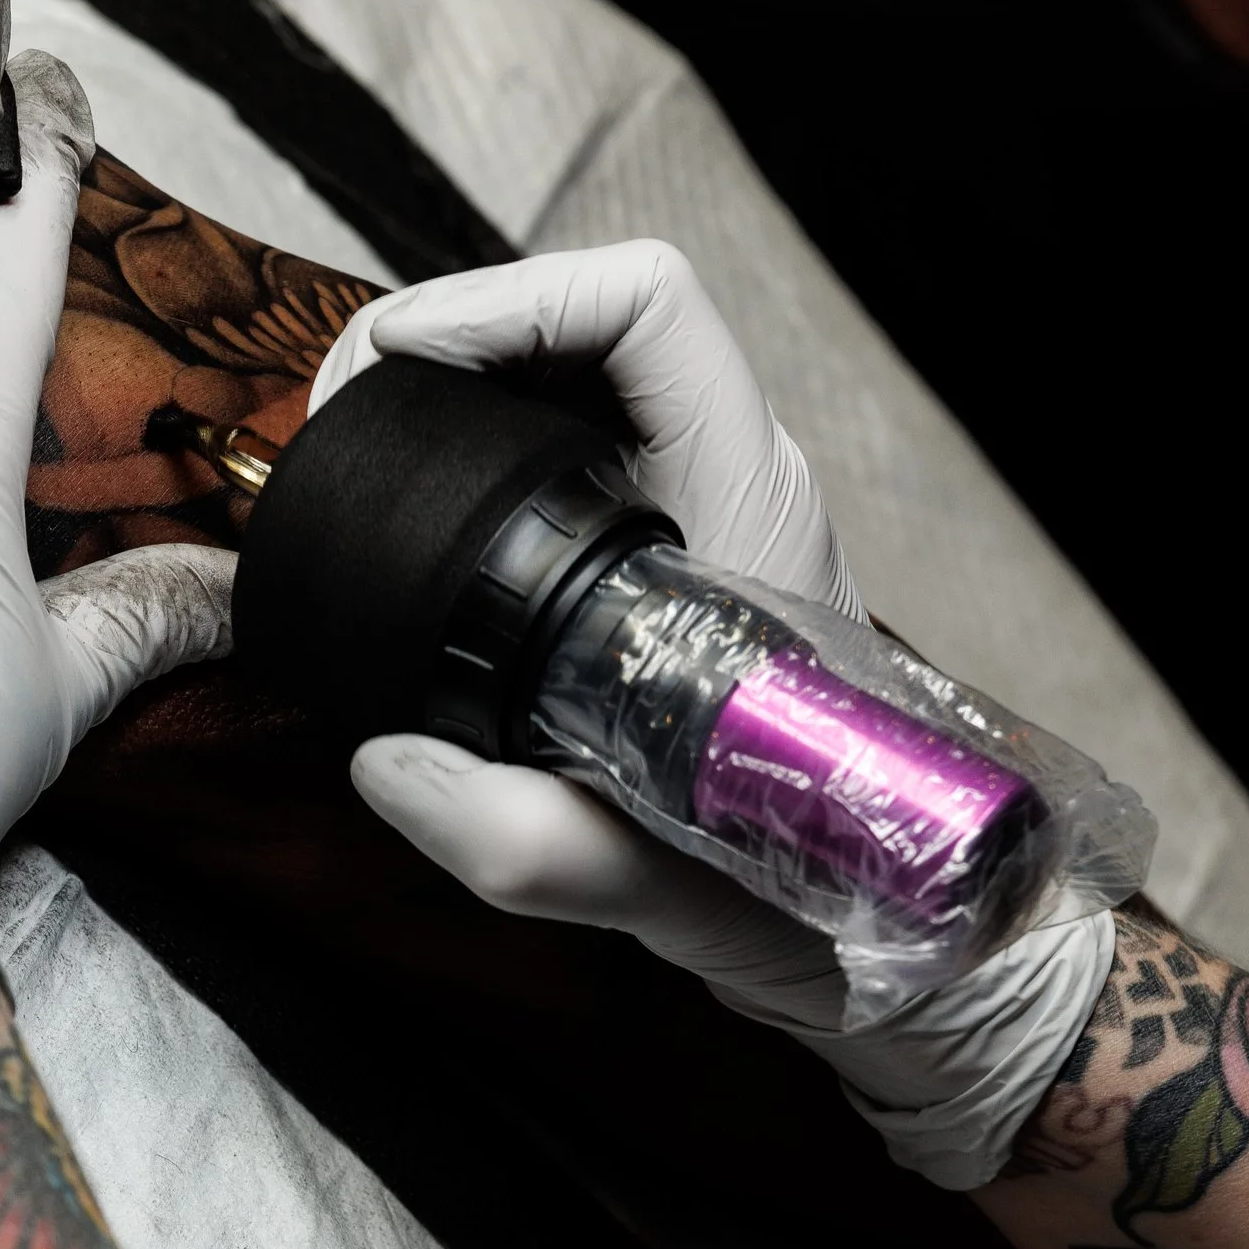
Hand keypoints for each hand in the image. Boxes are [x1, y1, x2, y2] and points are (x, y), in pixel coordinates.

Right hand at [323, 237, 1106, 1184]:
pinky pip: (560, 467)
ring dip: (457, 400)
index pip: (647, 311)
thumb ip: (530, 842)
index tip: (401, 364)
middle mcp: (732, 489)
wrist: (905, 947)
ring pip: (566, 389)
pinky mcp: (667, 570)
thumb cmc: (829, 902)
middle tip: (343, 421)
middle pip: (581, 328)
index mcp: (750, 515)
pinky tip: (405, 533)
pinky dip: (474, 470)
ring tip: (355, 460)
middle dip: (452, 342)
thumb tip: (386, 764)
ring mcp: (702, 521)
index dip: (514, 301)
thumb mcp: (672, 891)